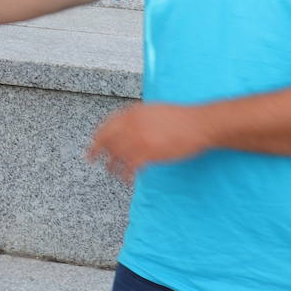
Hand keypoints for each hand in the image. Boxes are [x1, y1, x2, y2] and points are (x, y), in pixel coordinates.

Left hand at [87, 103, 212, 182]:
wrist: (199, 124)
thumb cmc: (181, 118)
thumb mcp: (153, 110)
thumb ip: (137, 118)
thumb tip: (127, 128)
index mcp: (133, 112)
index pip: (107, 125)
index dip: (98, 136)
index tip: (93, 144)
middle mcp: (132, 124)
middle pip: (108, 139)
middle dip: (97, 150)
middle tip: (91, 159)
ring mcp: (140, 138)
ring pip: (117, 154)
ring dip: (112, 165)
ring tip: (111, 172)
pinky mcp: (149, 152)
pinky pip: (131, 165)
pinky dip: (127, 174)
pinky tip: (127, 180)